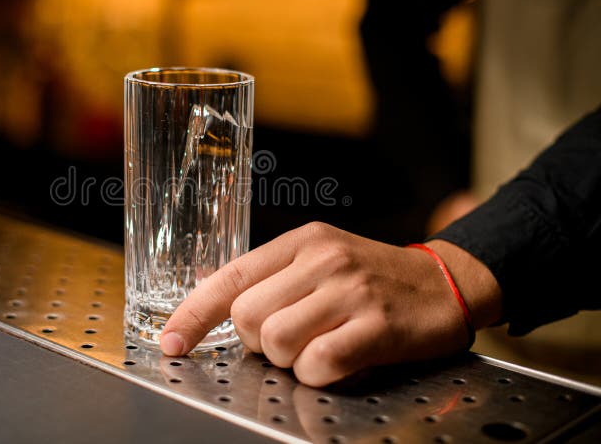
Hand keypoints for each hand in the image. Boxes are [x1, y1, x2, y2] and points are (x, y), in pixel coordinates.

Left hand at [160, 222, 501, 386]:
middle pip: (247, 317)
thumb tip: (212, 301)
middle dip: (258, 341)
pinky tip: (337, 362)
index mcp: (300, 242)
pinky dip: (318, 373)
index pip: (229, 276)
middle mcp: (321, 260)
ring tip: (319, 347)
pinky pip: (319, 362)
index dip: (193, 314)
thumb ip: (271, 277)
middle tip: (292, 337)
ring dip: (290, 359)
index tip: (172, 342)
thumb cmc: (373, 277)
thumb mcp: (319, 258)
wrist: (445, 281)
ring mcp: (350, 290)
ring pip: (276, 342)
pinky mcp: (377, 325)